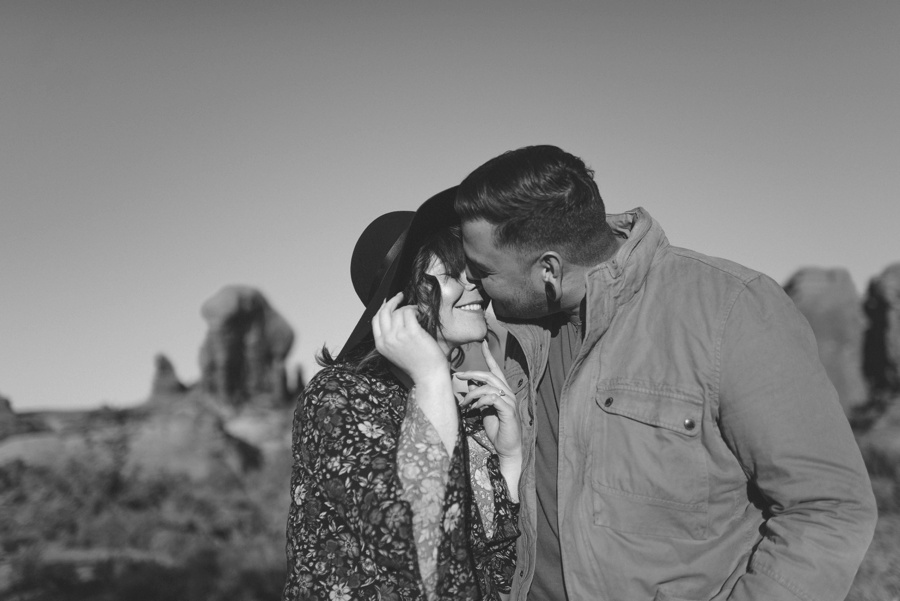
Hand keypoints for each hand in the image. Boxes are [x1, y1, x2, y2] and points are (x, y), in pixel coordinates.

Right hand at [372, 292, 448, 383]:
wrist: (429, 375)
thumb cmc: (417, 364)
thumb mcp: (396, 352)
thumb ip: (391, 337)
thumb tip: (393, 318)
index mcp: (381, 345)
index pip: (375, 320)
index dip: (383, 308)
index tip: (390, 302)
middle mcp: (387, 340)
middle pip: (384, 312)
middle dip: (392, 301)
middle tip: (401, 296)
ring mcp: (398, 336)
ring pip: (398, 311)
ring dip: (408, 308)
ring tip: (416, 312)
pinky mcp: (412, 333)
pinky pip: (409, 312)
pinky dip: (415, 310)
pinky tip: (421, 314)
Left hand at [455, 340, 521, 463]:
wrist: (506, 447)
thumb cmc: (496, 429)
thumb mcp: (483, 410)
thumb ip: (479, 396)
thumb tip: (469, 385)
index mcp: (502, 390)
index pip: (496, 369)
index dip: (489, 356)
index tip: (483, 343)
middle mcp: (508, 393)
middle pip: (490, 375)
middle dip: (472, 373)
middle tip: (457, 375)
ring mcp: (509, 401)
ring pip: (489, 386)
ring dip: (472, 394)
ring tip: (464, 404)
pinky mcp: (508, 410)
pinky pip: (492, 398)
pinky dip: (481, 401)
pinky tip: (475, 408)